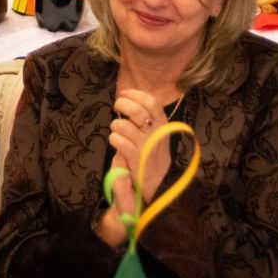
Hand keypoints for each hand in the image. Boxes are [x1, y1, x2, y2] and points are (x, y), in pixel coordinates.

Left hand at [109, 89, 172, 203]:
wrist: (159, 184)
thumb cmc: (153, 154)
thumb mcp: (156, 133)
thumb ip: (147, 116)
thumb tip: (129, 97)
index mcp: (163, 125)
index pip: (151, 102)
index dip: (135, 94)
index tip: (123, 93)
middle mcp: (156, 134)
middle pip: (136, 110)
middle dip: (122, 104)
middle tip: (117, 107)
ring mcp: (147, 146)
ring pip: (123, 125)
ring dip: (116, 125)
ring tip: (117, 130)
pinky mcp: (137, 159)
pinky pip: (119, 141)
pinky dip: (114, 139)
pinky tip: (116, 142)